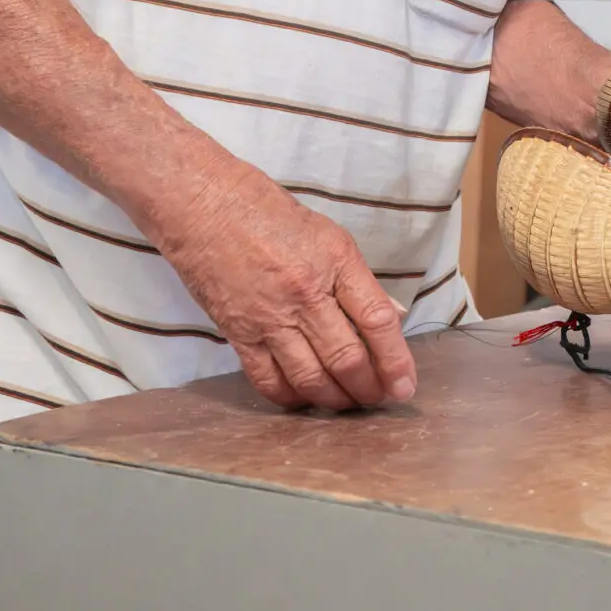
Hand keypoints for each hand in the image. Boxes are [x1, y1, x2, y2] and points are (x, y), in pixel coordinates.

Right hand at [150, 158, 418, 410]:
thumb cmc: (268, 213)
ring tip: (349, 405)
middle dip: (369, 388)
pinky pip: (268, 380)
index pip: (376, 320)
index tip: (405, 385)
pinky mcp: (238, 333)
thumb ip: (358, 280)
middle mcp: (305, 294)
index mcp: (335, 262)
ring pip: (310, 377)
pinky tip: (304, 400)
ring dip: (335, 399)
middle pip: (347, 357)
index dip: (396, 360)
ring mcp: (269, 317)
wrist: (205, 206)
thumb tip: (390, 316)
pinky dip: (290, 398)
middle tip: (380, 400)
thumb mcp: (328, 235)